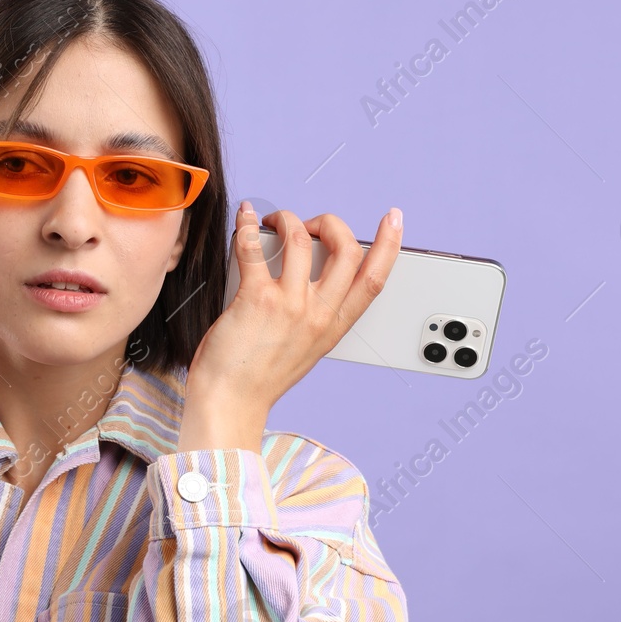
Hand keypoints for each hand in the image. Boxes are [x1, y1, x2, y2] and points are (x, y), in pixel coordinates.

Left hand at [177, 201, 401, 452]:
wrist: (228, 403)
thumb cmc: (255, 381)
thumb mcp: (303, 351)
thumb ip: (312, 318)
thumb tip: (302, 280)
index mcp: (331, 328)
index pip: (373, 281)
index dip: (388, 246)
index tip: (392, 221)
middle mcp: (316, 314)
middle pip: (345, 250)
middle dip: (331, 223)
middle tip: (311, 224)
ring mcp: (288, 305)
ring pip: (302, 239)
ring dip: (288, 220)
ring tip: (273, 223)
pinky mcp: (256, 298)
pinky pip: (254, 247)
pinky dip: (247, 226)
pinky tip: (245, 218)